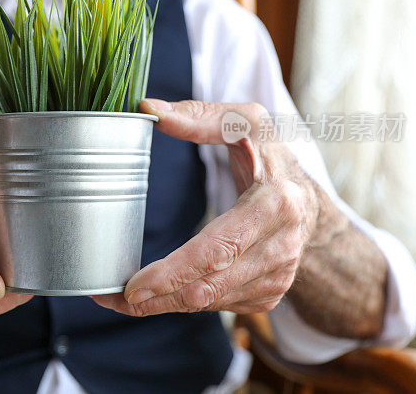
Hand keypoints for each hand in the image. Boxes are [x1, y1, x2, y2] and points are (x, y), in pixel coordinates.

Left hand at [93, 99, 318, 316]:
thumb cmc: (268, 152)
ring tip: (120, 299)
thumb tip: (149, 109)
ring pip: (210, 302)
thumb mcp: (242, 121)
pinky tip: (156, 295)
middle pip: (209, 286)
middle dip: (156, 298)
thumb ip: (197, 115)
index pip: (217, 248)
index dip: (172, 272)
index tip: (132, 286)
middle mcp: (281, 247)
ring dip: (163, 305)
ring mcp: (278, 276)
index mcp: (274, 204)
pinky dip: (183, 303)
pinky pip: (219, 306)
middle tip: (109, 298)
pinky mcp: (269, 293)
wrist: (306, 195)